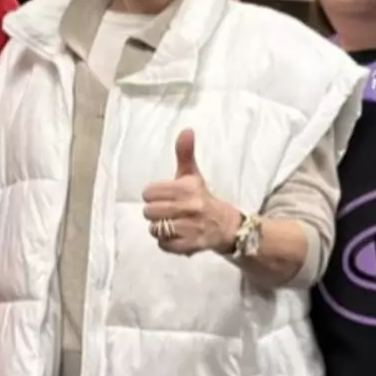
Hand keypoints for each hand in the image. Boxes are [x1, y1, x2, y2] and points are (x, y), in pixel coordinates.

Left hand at [142, 128, 242, 255]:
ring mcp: (191, 228)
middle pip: (149, 211)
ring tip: (171, 223)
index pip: (148, 192)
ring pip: (155, 229)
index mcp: (187, 188)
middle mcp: (190, 207)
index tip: (162, 196)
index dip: (153, 195)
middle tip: (166, 211)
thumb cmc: (202, 197)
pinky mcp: (191, 245)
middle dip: (155, 212)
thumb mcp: (193, 174)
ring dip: (159, 228)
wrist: (226, 225)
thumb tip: (186, 130)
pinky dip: (166, 242)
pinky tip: (175, 235)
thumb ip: (185, 153)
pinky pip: (164, 245)